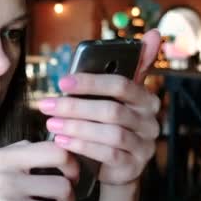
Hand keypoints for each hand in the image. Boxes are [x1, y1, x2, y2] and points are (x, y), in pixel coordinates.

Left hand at [38, 30, 161, 186]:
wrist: (116, 165)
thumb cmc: (110, 123)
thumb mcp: (116, 97)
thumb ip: (128, 68)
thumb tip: (155, 33)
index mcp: (146, 98)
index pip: (121, 85)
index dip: (91, 82)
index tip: (61, 82)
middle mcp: (150, 122)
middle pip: (112, 111)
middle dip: (74, 107)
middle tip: (46, 105)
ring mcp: (145, 146)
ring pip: (110, 133)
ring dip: (76, 127)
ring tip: (51, 124)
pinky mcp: (134, 167)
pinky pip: (109, 155)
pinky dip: (83, 147)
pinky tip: (63, 142)